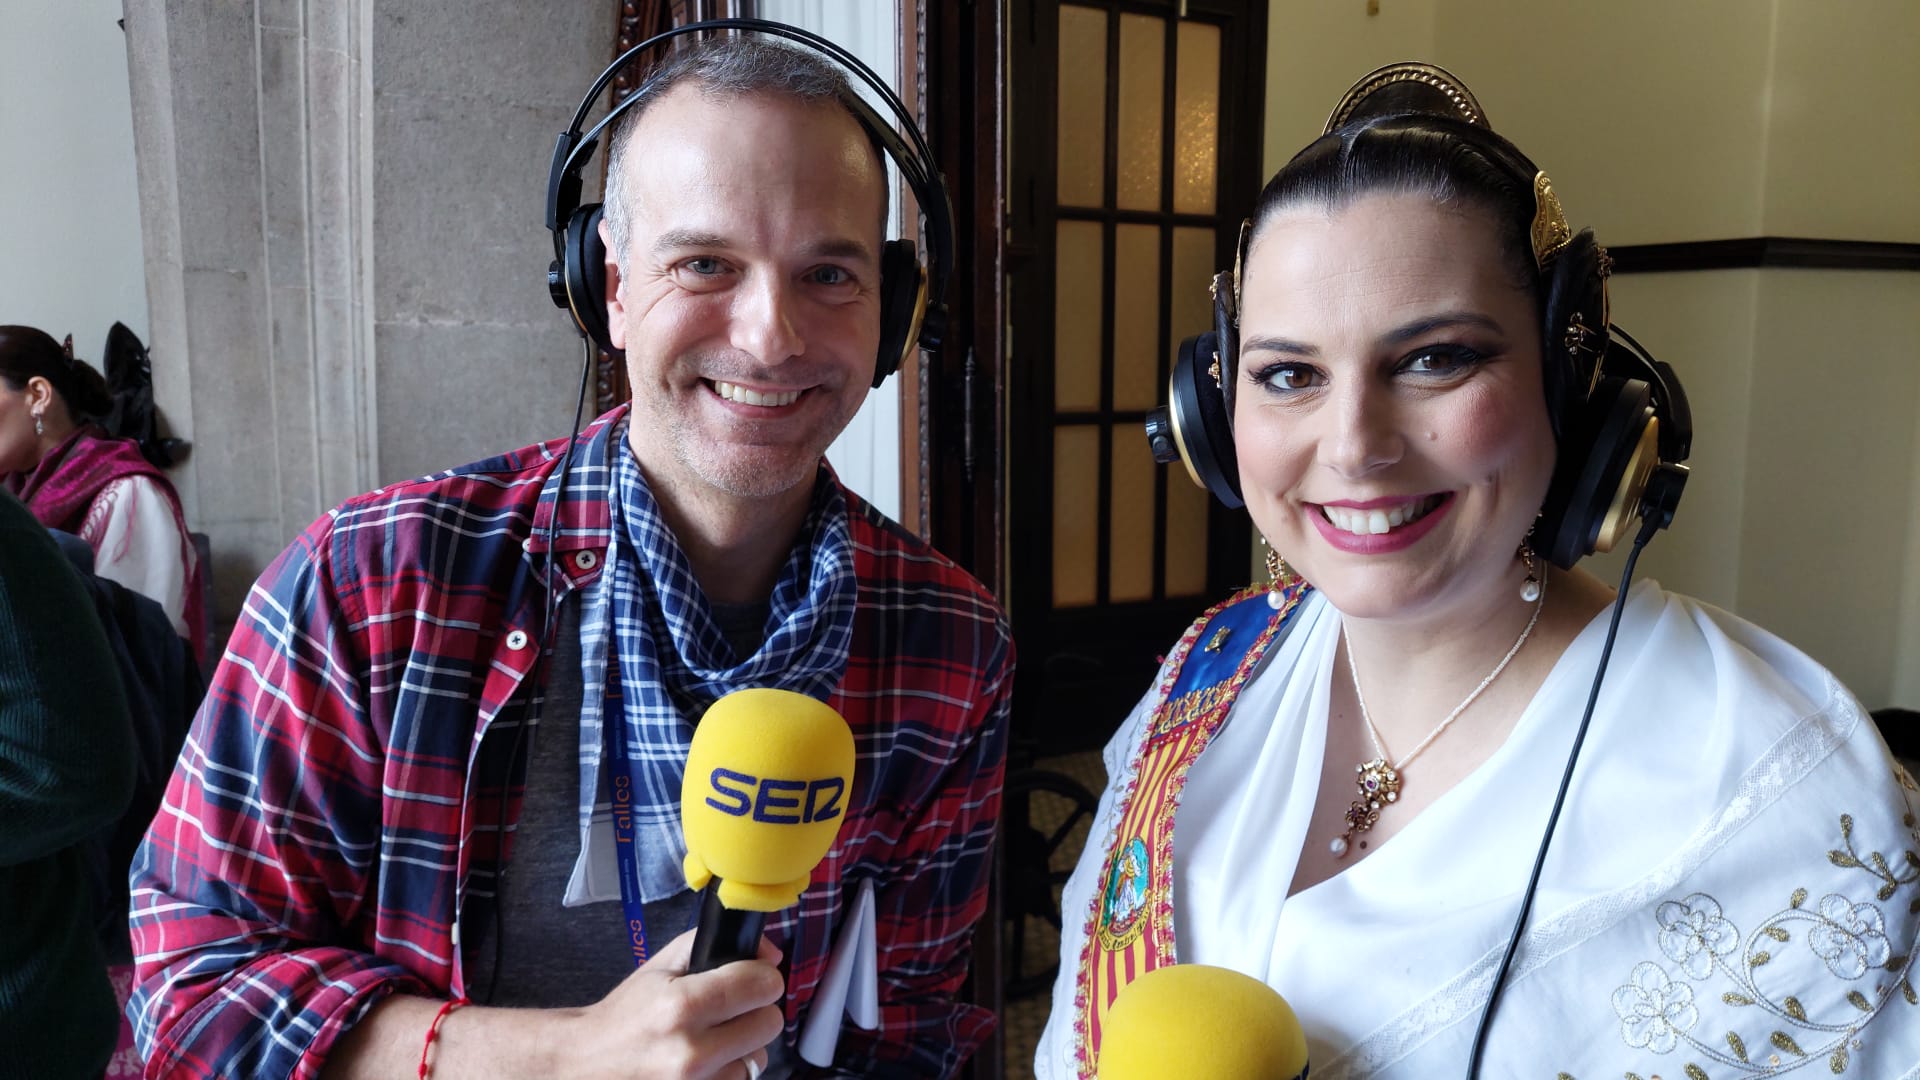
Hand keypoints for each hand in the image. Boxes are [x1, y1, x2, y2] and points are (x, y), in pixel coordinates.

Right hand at [558, 927, 785, 1079]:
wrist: (588, 1062)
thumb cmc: (628, 1012)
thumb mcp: (663, 965)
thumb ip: (715, 945)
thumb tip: (770, 956)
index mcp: (682, 1005)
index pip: (762, 985)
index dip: (761, 976)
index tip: (751, 977)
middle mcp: (692, 1051)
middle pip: (770, 1023)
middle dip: (756, 1010)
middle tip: (731, 1008)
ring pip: (760, 1057)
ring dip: (744, 1045)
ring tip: (713, 1038)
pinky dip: (729, 1069)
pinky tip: (708, 1061)